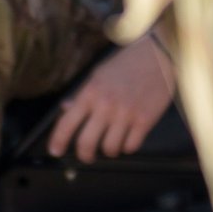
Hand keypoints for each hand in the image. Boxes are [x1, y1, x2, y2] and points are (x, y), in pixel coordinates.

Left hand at [46, 34, 175, 161]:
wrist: (157, 54)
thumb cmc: (126, 64)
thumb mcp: (98, 75)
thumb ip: (82, 95)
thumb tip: (66, 109)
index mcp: (90, 93)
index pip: (67, 123)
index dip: (58, 141)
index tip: (55, 151)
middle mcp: (106, 105)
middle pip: (86, 143)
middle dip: (84, 155)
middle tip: (87, 156)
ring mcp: (126, 114)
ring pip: (110, 149)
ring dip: (109, 150)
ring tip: (111, 143)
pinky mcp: (145, 120)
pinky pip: (131, 147)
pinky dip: (127, 146)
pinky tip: (128, 138)